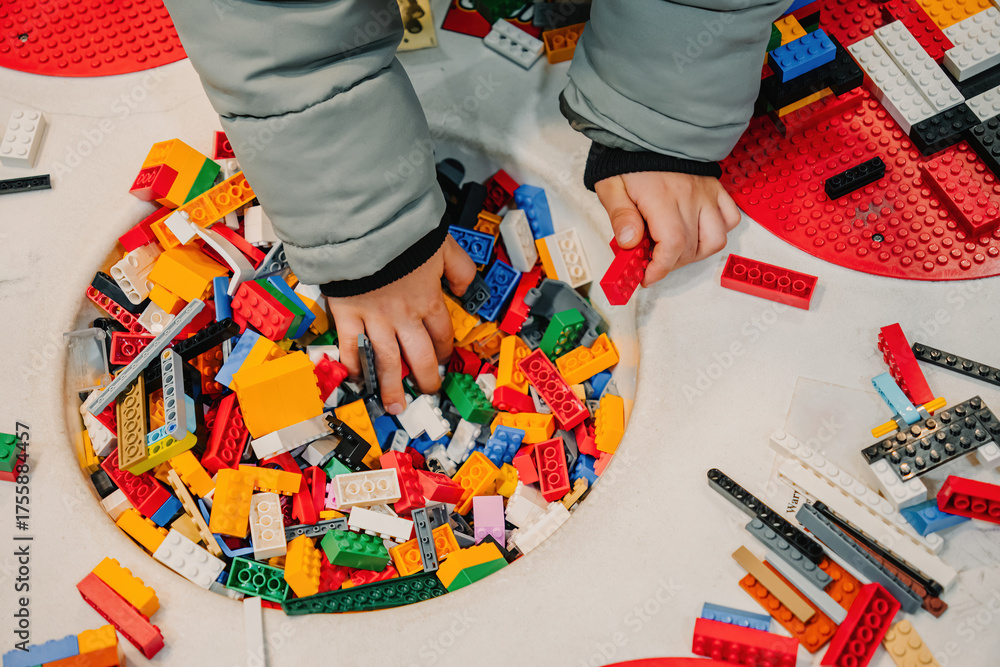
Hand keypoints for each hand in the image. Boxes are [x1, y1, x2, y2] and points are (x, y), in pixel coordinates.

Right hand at [327, 236, 475, 414]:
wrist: (365, 228)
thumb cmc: (401, 233)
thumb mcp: (444, 245)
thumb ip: (459, 269)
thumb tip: (466, 288)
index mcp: (428, 300)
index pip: (443, 334)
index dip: (446, 350)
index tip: (444, 359)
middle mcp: (404, 316)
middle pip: (420, 357)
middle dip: (425, 378)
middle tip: (427, 391)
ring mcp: (375, 318)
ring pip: (386, 361)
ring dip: (391, 386)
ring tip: (394, 405)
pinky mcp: (348, 315)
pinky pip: (350, 347)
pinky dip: (353, 364)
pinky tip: (357, 376)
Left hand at [595, 172, 741, 286]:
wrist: (649, 130)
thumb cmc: (629, 160)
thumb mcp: (611, 187)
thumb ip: (620, 216)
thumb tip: (629, 243)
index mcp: (661, 198)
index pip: (673, 244)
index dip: (661, 268)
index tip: (646, 276)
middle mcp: (689, 196)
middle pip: (691, 248)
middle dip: (670, 264)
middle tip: (652, 262)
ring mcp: (706, 193)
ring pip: (716, 238)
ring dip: (696, 253)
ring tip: (675, 250)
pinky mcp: (715, 189)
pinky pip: (730, 218)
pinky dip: (718, 231)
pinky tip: (697, 231)